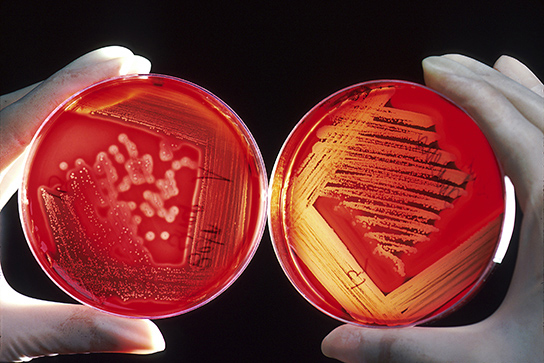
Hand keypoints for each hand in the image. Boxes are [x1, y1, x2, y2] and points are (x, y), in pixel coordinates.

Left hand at [0, 46, 164, 361]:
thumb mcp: (5, 331)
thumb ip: (77, 330)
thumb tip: (152, 338)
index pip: (20, 120)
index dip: (74, 84)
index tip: (123, 61)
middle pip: (16, 105)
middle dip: (75, 81)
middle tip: (130, 70)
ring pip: (7, 117)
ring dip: (58, 98)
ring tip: (108, 91)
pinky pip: (4, 139)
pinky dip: (41, 124)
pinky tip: (68, 135)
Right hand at [321, 55, 542, 361]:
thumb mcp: (486, 356)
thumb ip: (409, 348)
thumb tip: (338, 344)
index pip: (510, 129)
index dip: (469, 93)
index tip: (435, 70)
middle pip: (537, 113)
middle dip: (489, 81)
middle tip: (446, 64)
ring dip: (524, 93)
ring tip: (494, 68)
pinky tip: (537, 118)